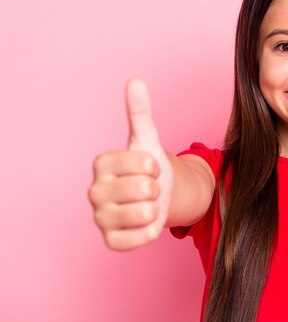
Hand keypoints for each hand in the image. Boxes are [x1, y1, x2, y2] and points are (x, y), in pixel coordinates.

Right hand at [88, 79, 173, 249]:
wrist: (157, 197)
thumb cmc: (149, 168)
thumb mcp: (147, 139)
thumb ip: (140, 112)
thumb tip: (135, 81)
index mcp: (101, 164)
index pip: (142, 164)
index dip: (154, 166)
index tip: (149, 167)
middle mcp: (94, 191)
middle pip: (144, 189)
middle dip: (156, 188)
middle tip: (149, 188)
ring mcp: (100, 218)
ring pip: (144, 214)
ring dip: (156, 208)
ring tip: (147, 204)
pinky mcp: (110, 241)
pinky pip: (140, 238)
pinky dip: (151, 231)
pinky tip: (146, 222)